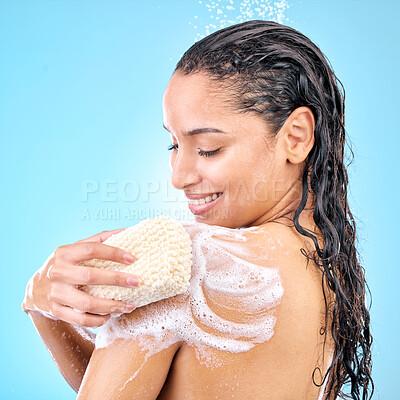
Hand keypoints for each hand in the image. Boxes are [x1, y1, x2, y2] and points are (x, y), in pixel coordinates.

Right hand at [22, 228, 139, 327]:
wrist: (35, 288)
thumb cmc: (65, 264)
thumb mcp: (75, 248)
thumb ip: (99, 239)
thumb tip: (126, 230)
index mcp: (65, 253)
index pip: (91, 249)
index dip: (113, 253)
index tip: (132, 259)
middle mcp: (58, 272)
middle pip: (90, 276)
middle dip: (116, 280)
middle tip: (136, 282)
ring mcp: (56, 293)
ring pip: (86, 303)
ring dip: (111, 306)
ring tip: (129, 305)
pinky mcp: (56, 311)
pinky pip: (80, 319)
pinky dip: (98, 320)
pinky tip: (110, 316)